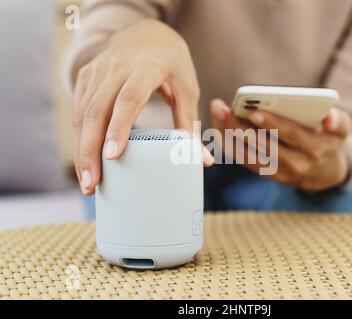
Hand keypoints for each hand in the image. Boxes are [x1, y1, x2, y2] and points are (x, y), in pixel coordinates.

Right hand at [72, 19, 213, 195]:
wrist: (147, 33)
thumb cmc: (172, 63)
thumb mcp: (187, 87)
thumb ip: (190, 122)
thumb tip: (203, 161)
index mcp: (146, 67)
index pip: (129, 98)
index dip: (120, 127)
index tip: (112, 156)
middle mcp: (117, 67)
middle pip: (97, 110)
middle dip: (90, 150)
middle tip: (92, 184)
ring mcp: (97, 71)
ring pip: (82, 113)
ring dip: (81, 149)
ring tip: (87, 182)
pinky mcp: (86, 77)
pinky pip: (79, 109)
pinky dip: (80, 137)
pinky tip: (85, 160)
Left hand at [210, 99, 350, 190]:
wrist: (324, 173)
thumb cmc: (329, 141)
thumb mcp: (341, 130)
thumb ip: (338, 121)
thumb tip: (329, 118)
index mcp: (315, 150)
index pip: (291, 135)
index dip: (273, 124)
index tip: (253, 112)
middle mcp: (296, 165)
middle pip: (264, 145)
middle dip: (240, 127)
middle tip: (221, 108)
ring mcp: (280, 173)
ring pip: (250, 155)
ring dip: (230, 135)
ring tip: (216, 115)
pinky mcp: (267, 175)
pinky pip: (246, 161)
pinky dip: (231, 146)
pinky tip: (218, 129)